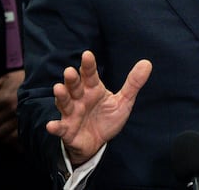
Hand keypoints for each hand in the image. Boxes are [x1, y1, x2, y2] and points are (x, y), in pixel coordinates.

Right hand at [45, 51, 151, 166]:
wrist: (97, 143)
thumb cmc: (107, 118)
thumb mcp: (123, 102)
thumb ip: (133, 83)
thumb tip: (147, 63)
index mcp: (93, 89)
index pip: (90, 75)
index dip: (88, 66)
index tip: (87, 54)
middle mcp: (80, 99)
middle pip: (74, 86)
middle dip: (72, 79)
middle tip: (69, 71)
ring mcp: (72, 114)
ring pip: (65, 103)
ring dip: (61, 96)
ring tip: (58, 88)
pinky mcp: (67, 130)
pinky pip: (60, 128)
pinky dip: (55, 127)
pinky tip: (51, 125)